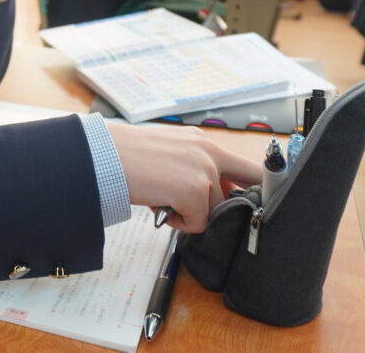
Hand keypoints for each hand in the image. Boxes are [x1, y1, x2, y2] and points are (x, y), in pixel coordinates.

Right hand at [107, 123, 261, 232]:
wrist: (102, 156)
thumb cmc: (125, 156)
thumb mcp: (168, 154)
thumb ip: (193, 168)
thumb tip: (209, 197)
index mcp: (202, 142)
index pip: (247, 167)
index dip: (256, 187)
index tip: (262, 199)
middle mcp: (208, 152)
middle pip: (239, 193)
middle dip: (219, 206)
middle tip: (188, 205)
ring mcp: (203, 171)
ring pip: (213, 210)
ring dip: (190, 213)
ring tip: (162, 199)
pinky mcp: (194, 191)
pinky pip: (198, 223)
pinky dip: (179, 222)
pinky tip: (160, 207)